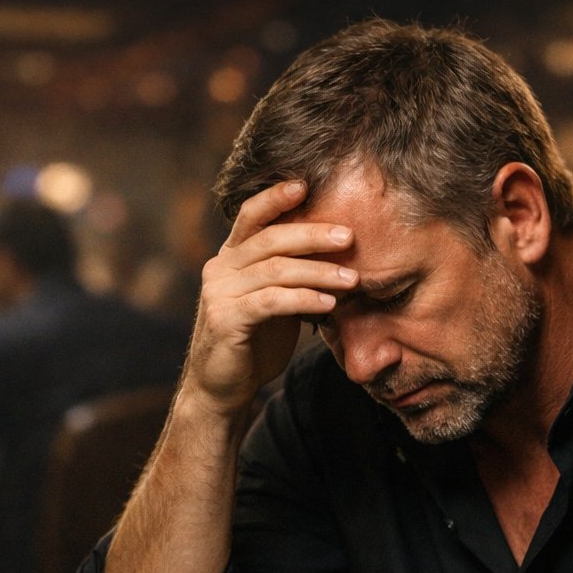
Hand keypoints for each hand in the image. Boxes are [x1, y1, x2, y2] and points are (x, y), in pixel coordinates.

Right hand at [182, 181, 357, 414]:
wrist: (222, 389)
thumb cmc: (254, 343)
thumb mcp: (273, 301)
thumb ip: (290, 275)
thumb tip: (336, 251)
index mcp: (230, 257)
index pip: (252, 216)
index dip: (276, 197)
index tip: (307, 184)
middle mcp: (220, 268)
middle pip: (270, 238)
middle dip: (313, 235)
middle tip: (350, 237)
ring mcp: (219, 292)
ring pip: (276, 270)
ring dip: (319, 272)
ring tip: (353, 279)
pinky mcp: (226, 319)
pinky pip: (272, 301)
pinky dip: (304, 299)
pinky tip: (329, 303)